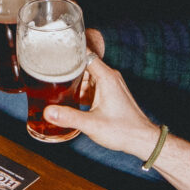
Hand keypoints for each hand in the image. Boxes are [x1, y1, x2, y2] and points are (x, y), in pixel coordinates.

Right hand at [42, 46, 159, 159]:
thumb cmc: (123, 130)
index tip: (53, 50)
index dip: (69, 50)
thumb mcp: (92, 124)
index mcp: (106, 77)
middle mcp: (110, 76)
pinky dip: (81, 89)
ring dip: (73, 80)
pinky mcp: (111, 93)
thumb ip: (69, 117)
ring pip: (87, 75)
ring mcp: (111, 84)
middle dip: (67, 68)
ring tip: (55, 84)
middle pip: (83, 64)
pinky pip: (92, 84)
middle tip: (48, 71)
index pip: (85, 53)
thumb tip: (47, 112)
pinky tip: (71, 98)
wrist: (142, 139)